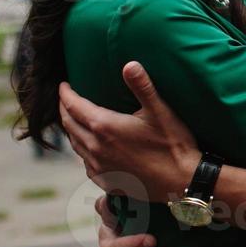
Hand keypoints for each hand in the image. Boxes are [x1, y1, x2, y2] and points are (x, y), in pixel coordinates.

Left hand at [59, 61, 200, 203]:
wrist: (182, 182)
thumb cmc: (174, 146)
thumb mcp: (160, 112)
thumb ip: (143, 87)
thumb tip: (130, 64)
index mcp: (104, 127)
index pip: (73, 106)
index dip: (66, 94)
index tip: (63, 85)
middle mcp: (95, 148)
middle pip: (69, 124)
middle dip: (64, 109)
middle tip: (66, 99)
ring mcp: (98, 167)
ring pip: (75, 144)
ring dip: (71, 130)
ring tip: (74, 120)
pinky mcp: (106, 180)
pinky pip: (85, 162)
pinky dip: (83, 150)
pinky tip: (90, 148)